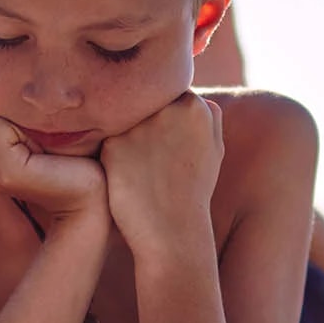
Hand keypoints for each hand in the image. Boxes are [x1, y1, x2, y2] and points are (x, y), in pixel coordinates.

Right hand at [0, 104, 106, 224]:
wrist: (91, 198)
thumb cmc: (70, 158)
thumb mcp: (32, 131)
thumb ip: (5, 114)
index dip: (2, 108)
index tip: (31, 129)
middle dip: (5, 110)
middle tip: (39, 136)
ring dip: (16, 117)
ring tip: (43, 142)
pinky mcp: (7, 173)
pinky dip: (25, 126)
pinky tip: (47, 147)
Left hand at [100, 92, 222, 253]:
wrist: (172, 231)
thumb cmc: (194, 191)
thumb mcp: (215, 149)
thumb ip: (208, 114)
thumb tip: (190, 93)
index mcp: (196, 106)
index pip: (168, 91)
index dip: (164, 115)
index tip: (166, 139)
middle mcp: (167, 109)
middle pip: (143, 100)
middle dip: (144, 120)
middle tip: (150, 154)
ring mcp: (138, 125)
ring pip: (124, 118)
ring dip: (127, 136)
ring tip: (141, 168)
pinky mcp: (113, 144)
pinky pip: (108, 139)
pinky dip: (114, 155)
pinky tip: (127, 177)